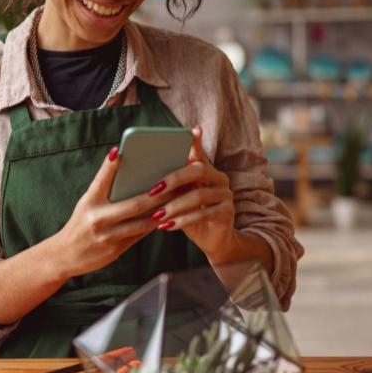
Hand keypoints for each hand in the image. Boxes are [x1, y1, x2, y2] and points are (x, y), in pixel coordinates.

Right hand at [49, 146, 166, 278]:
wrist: (65, 255)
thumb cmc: (80, 223)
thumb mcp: (87, 203)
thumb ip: (104, 189)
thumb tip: (124, 166)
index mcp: (89, 202)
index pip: (100, 180)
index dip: (109, 166)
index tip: (119, 152)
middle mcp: (97, 219)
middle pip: (133, 205)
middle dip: (157, 195)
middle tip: (174, 184)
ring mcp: (107, 236)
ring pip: (141, 223)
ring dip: (161, 212)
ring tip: (177, 201)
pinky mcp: (115, 250)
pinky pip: (139, 236)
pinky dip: (153, 226)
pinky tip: (166, 217)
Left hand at [148, 126, 238, 259]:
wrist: (214, 241)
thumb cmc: (192, 216)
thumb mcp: (181, 198)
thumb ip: (172, 185)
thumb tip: (145, 175)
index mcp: (208, 171)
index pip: (199, 153)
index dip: (195, 143)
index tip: (191, 131)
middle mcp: (220, 179)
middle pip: (199, 170)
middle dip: (174, 179)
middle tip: (153, 189)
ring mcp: (226, 196)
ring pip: (199, 195)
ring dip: (174, 205)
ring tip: (156, 215)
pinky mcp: (227, 214)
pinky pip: (203, 214)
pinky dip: (183, 220)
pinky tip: (166, 226)